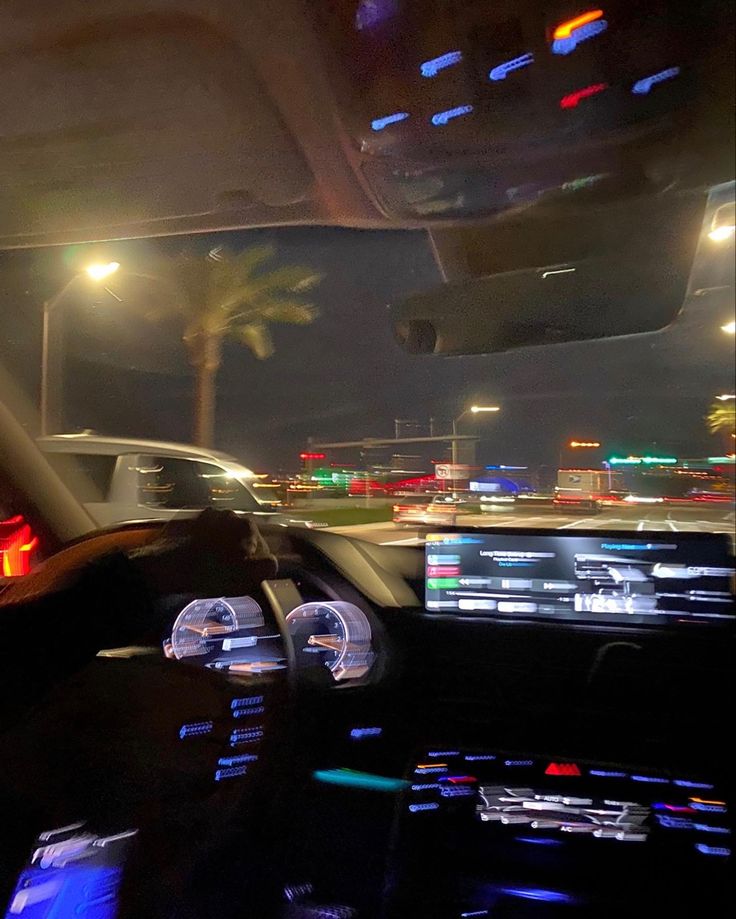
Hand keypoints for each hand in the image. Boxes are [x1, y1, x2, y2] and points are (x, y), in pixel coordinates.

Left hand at [129, 508, 277, 599]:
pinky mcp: (187, 519)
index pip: (264, 548)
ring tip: (213, 565)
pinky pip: (204, 532)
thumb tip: (272, 563)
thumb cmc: (207, 573)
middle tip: (231, 573)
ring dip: (223, 546)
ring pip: (224, 534)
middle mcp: (230, 514)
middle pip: (243, 538)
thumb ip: (266, 567)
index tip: (249, 577)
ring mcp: (207, 515)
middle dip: (240, 553)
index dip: (258, 565)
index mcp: (248, 526)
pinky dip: (205, 542)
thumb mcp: (245, 576)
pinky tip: (199, 557)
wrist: (163, 566)